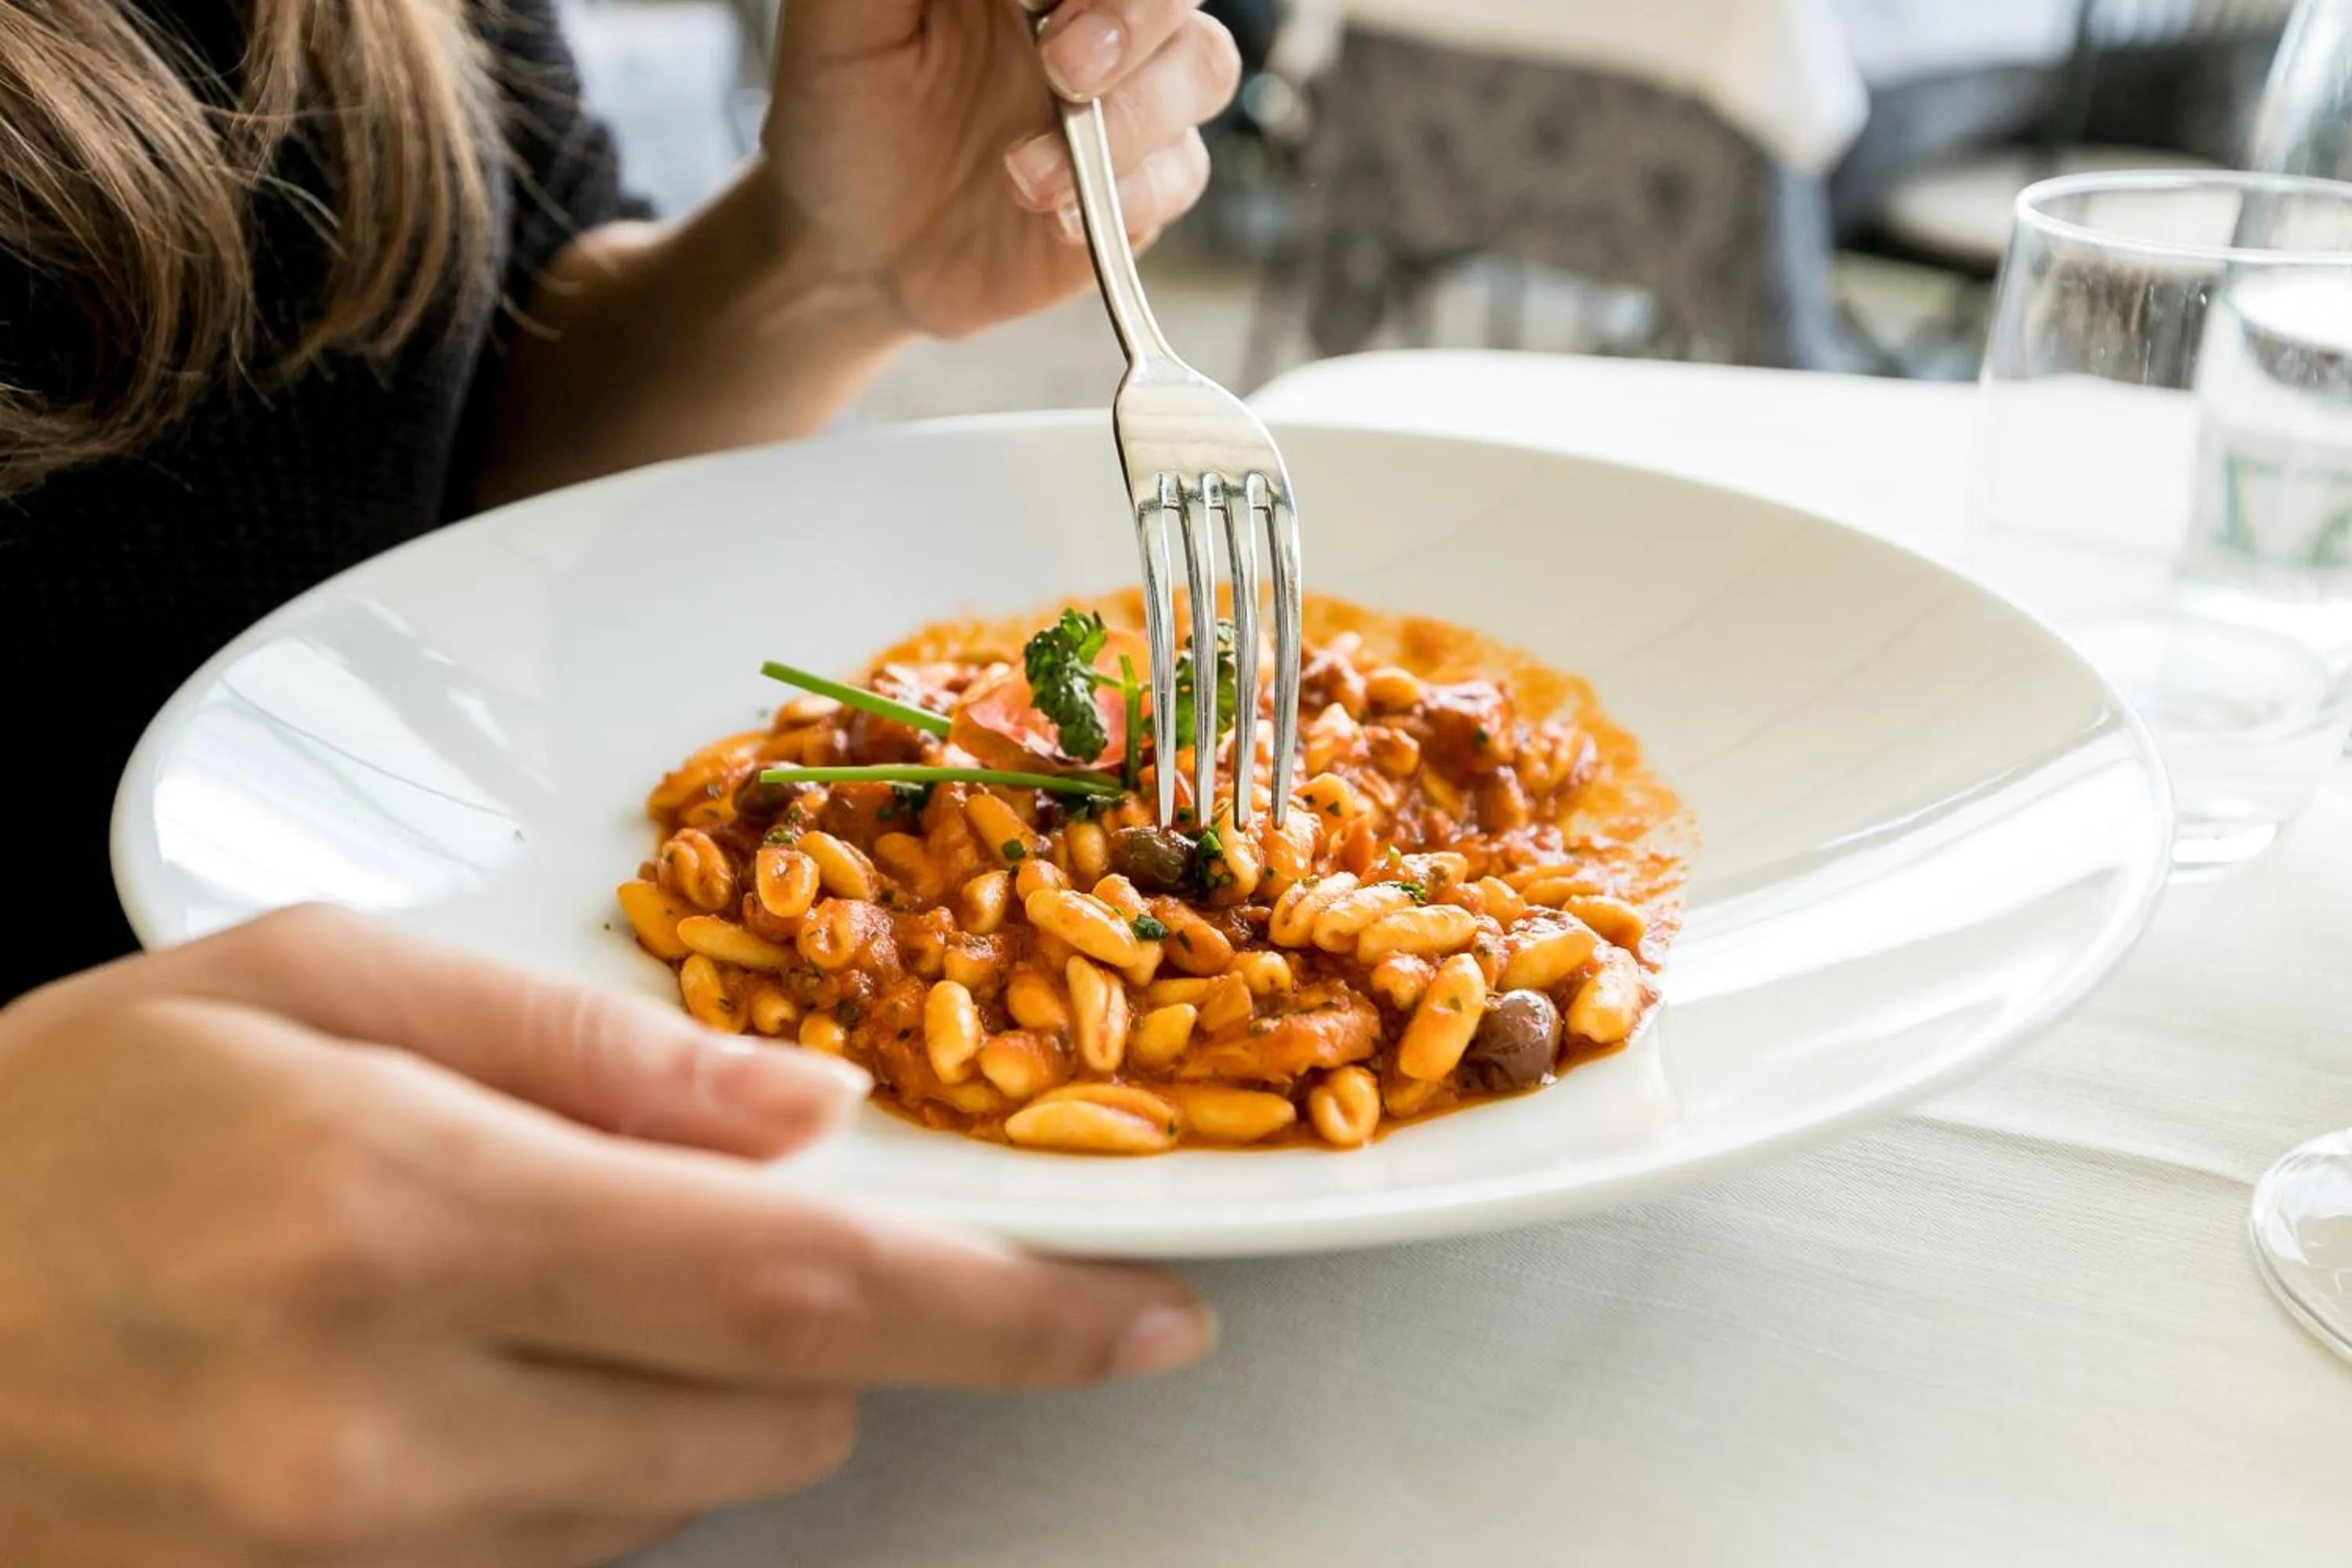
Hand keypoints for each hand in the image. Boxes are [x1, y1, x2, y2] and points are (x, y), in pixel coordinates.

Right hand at [0, 908, 1212, 1566]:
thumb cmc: (47, 1120)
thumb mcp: (298, 981)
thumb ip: (577, 1043)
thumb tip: (805, 1116)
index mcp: (403, 1217)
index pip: (802, 1291)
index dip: (1011, 1315)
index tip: (1152, 1317)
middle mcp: (393, 1425)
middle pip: (779, 1420)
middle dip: (826, 1332)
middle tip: (727, 1217)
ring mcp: (356, 1559)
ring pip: (679, 1504)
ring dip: (690, 1395)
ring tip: (526, 1276)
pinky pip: (555, 1561)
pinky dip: (576, 1468)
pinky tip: (446, 1370)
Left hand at [763, 0, 1241, 338]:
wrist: (851, 254)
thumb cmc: (838, 119)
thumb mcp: (838, 22)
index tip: (1034, 5)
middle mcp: (1083, 9)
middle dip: (1134, 17)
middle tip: (1063, 67)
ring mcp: (1122, 93)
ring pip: (1201, 65)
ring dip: (1130, 119)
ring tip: (1023, 175)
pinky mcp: (1139, 183)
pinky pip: (1181, 172)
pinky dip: (1130, 197)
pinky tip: (1053, 217)